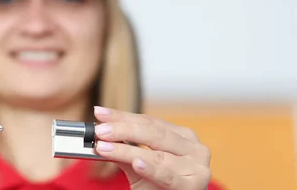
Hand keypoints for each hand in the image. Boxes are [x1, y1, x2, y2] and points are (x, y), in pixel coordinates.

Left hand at [93, 106, 210, 189]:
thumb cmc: (159, 187)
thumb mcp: (140, 166)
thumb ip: (124, 152)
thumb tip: (102, 136)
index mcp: (181, 136)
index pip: (149, 122)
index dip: (123, 116)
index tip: (101, 113)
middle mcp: (192, 146)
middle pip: (153, 133)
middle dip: (123, 130)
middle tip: (100, 131)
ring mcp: (196, 165)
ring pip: (157, 154)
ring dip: (127, 151)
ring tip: (105, 147)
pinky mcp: (193, 183)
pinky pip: (167, 175)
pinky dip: (150, 168)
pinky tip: (137, 163)